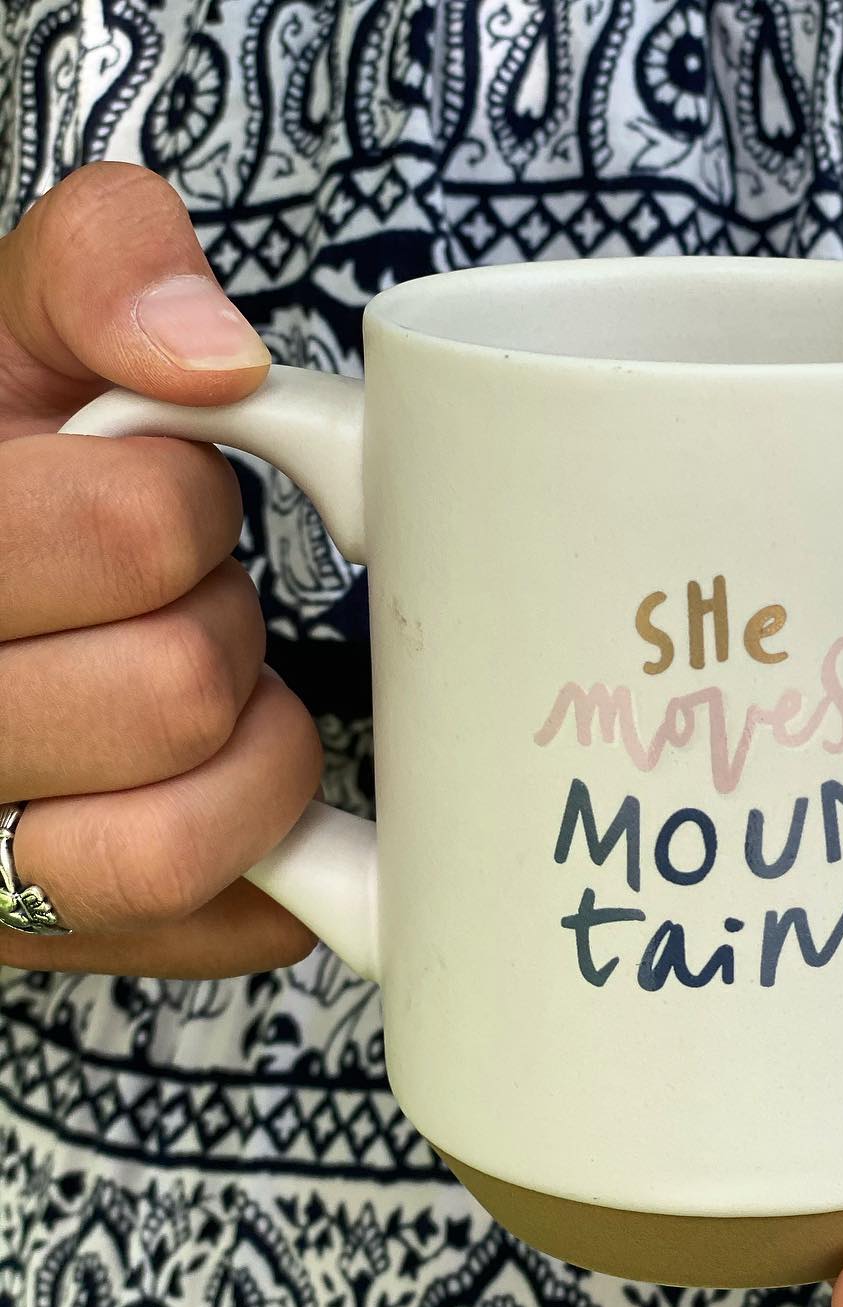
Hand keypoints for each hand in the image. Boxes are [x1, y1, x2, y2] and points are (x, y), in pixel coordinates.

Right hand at [0, 162, 321, 975]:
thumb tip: (216, 358)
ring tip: (194, 701)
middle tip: (175, 604)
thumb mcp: (13, 334)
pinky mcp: (50, 941)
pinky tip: (223, 792)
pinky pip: (211, 927)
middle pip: (177, 687)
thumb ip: (95, 271)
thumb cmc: (12, 481)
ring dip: (242, 753)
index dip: (183, 502)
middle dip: (216, 623)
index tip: (149, 496)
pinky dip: (259, 857)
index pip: (140, 532)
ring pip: (177, 840)